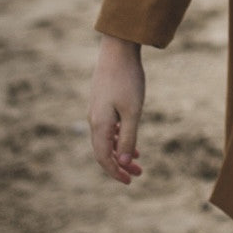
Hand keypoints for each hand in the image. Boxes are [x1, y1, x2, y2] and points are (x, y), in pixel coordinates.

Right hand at [88, 34, 144, 184]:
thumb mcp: (133, 111)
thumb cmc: (127, 80)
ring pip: (106, 139)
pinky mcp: (102, 102)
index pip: (103, 157)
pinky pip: (108, 128)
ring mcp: (97, 111)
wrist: (117, 50)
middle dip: (119, 165)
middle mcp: (94, 120)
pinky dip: (119, 139)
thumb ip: (127, 138)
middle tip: (137, 175)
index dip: (115, 172)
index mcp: (99, 125)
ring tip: (137, 163)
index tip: (129, 181)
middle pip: (104, 151)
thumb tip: (122, 164)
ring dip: (121, 153)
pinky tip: (131, 142)